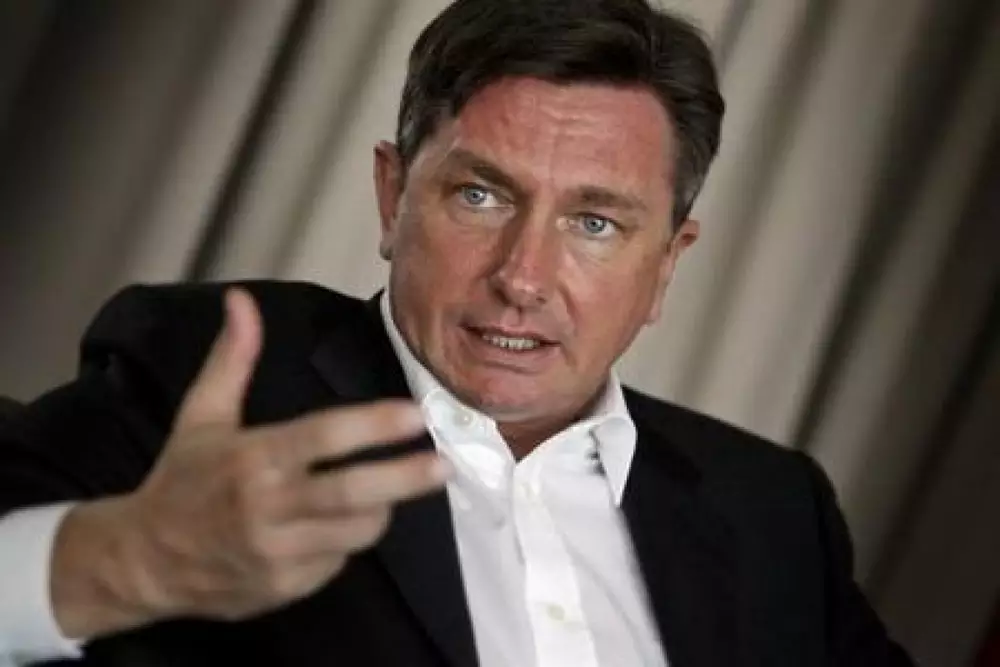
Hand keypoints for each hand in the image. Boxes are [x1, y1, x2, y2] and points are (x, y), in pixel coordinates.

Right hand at [52, 289, 447, 637]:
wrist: (144, 562)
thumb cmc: (181, 481)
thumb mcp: (201, 417)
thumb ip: (232, 360)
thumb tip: (241, 300)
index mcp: (251, 458)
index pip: (322, 437)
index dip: (372, 426)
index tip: (414, 415)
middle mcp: (266, 508)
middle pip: (353, 493)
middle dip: (405, 477)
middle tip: (444, 464)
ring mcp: (277, 553)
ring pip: (356, 530)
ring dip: (382, 507)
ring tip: (390, 487)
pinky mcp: (285, 587)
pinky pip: (338, 560)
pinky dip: (347, 540)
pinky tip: (336, 525)